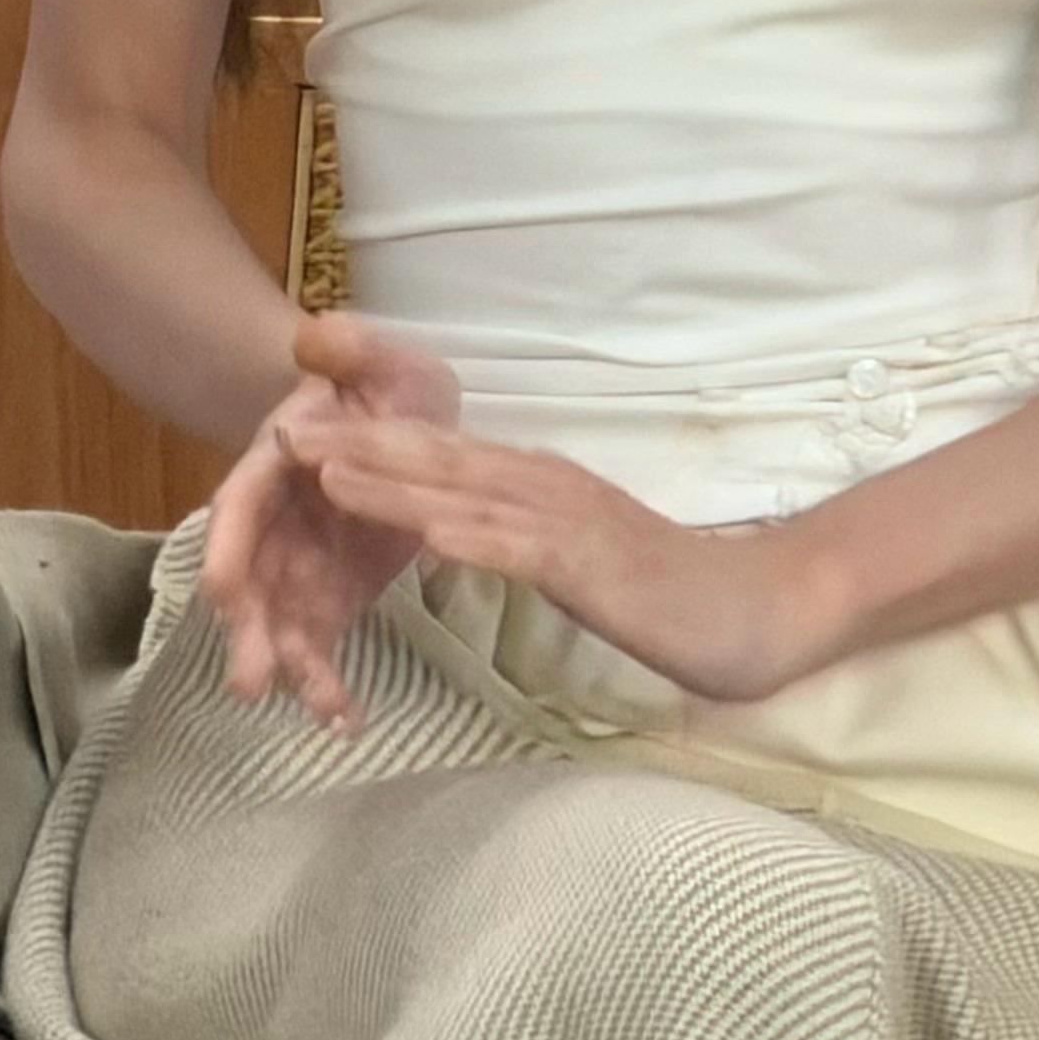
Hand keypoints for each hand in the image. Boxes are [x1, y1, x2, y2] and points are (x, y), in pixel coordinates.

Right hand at [197, 309, 461, 731]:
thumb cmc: (383, 389)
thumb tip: (311, 338)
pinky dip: (326, 684)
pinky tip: (346, 721)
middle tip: (250, 680)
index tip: (219, 589)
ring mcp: (301, 565)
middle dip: (247, 629)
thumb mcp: (383, 358)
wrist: (408, 428)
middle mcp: (276, 522)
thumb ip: (351, 347)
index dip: (226, 546)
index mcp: (279, 460)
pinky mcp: (333, 599)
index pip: (240, 502)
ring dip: (290, 668)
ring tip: (317, 712)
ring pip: (279, 623)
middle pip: (248, 578)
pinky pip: (319, 647)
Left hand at [275, 405, 838, 707]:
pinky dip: (475, 538)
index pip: (441, 455)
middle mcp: (546, 486)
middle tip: (285, 430)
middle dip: (360, 445)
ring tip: (328, 471)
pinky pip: (524, 550)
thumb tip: (455, 531)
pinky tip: (427, 536)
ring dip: (396, 483)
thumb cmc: (664, 592)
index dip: (370, 440)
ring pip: (468, 496)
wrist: (754, 610)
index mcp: (538, 483)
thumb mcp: (574, 556)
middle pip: (439, 460)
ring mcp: (570, 522)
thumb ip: (518, 536)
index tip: (303, 430)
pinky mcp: (593, 566)